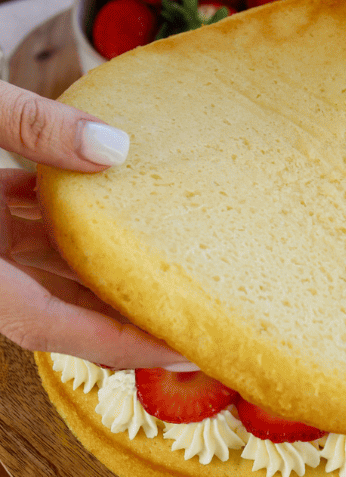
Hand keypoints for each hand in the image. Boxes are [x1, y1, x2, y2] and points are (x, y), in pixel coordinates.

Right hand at [1, 81, 194, 365]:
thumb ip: (32, 126)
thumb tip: (117, 146)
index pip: (45, 324)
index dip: (115, 343)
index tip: (184, 350)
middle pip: (49, 303)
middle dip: (119, 311)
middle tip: (197, 310)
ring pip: (33, 265)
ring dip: (93, 262)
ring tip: (171, 255)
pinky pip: (14, 228)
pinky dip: (58, 218)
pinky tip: (104, 192)